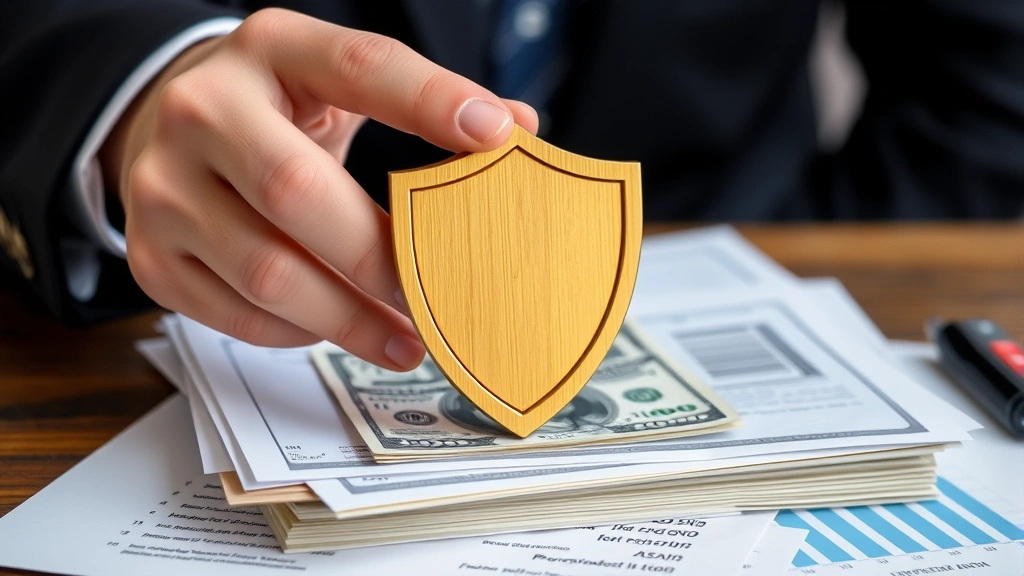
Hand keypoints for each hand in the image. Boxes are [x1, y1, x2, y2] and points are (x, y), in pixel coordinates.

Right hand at [101, 9, 537, 369]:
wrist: (167, 129)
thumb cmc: (275, 111)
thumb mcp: (335, 83)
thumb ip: (419, 100)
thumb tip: (517, 129)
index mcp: (269, 50)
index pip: (358, 64)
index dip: (429, 100)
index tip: (496, 139)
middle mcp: (202, 110)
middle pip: (298, 194)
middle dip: (382, 259)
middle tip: (441, 297)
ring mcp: (163, 187)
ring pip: (268, 273)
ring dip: (350, 320)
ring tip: (407, 339)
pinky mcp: (151, 255)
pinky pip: (238, 315)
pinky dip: (299, 333)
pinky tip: (337, 329)